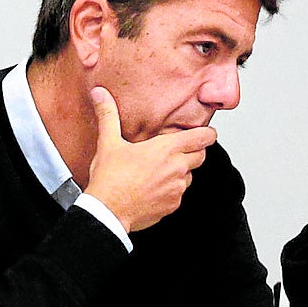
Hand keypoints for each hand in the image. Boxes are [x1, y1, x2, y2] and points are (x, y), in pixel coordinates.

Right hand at [85, 87, 215, 232]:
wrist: (107, 213)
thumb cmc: (110, 179)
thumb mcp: (108, 142)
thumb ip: (108, 114)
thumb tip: (100, 93)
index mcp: (166, 149)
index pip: (202, 138)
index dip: (207, 134)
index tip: (207, 132)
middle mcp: (176, 168)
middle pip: (200, 156)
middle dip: (193, 151)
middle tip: (178, 149)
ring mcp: (176, 189)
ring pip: (189, 176)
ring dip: (181, 171)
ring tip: (160, 169)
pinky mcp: (172, 206)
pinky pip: (179, 194)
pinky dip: (171, 190)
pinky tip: (153, 187)